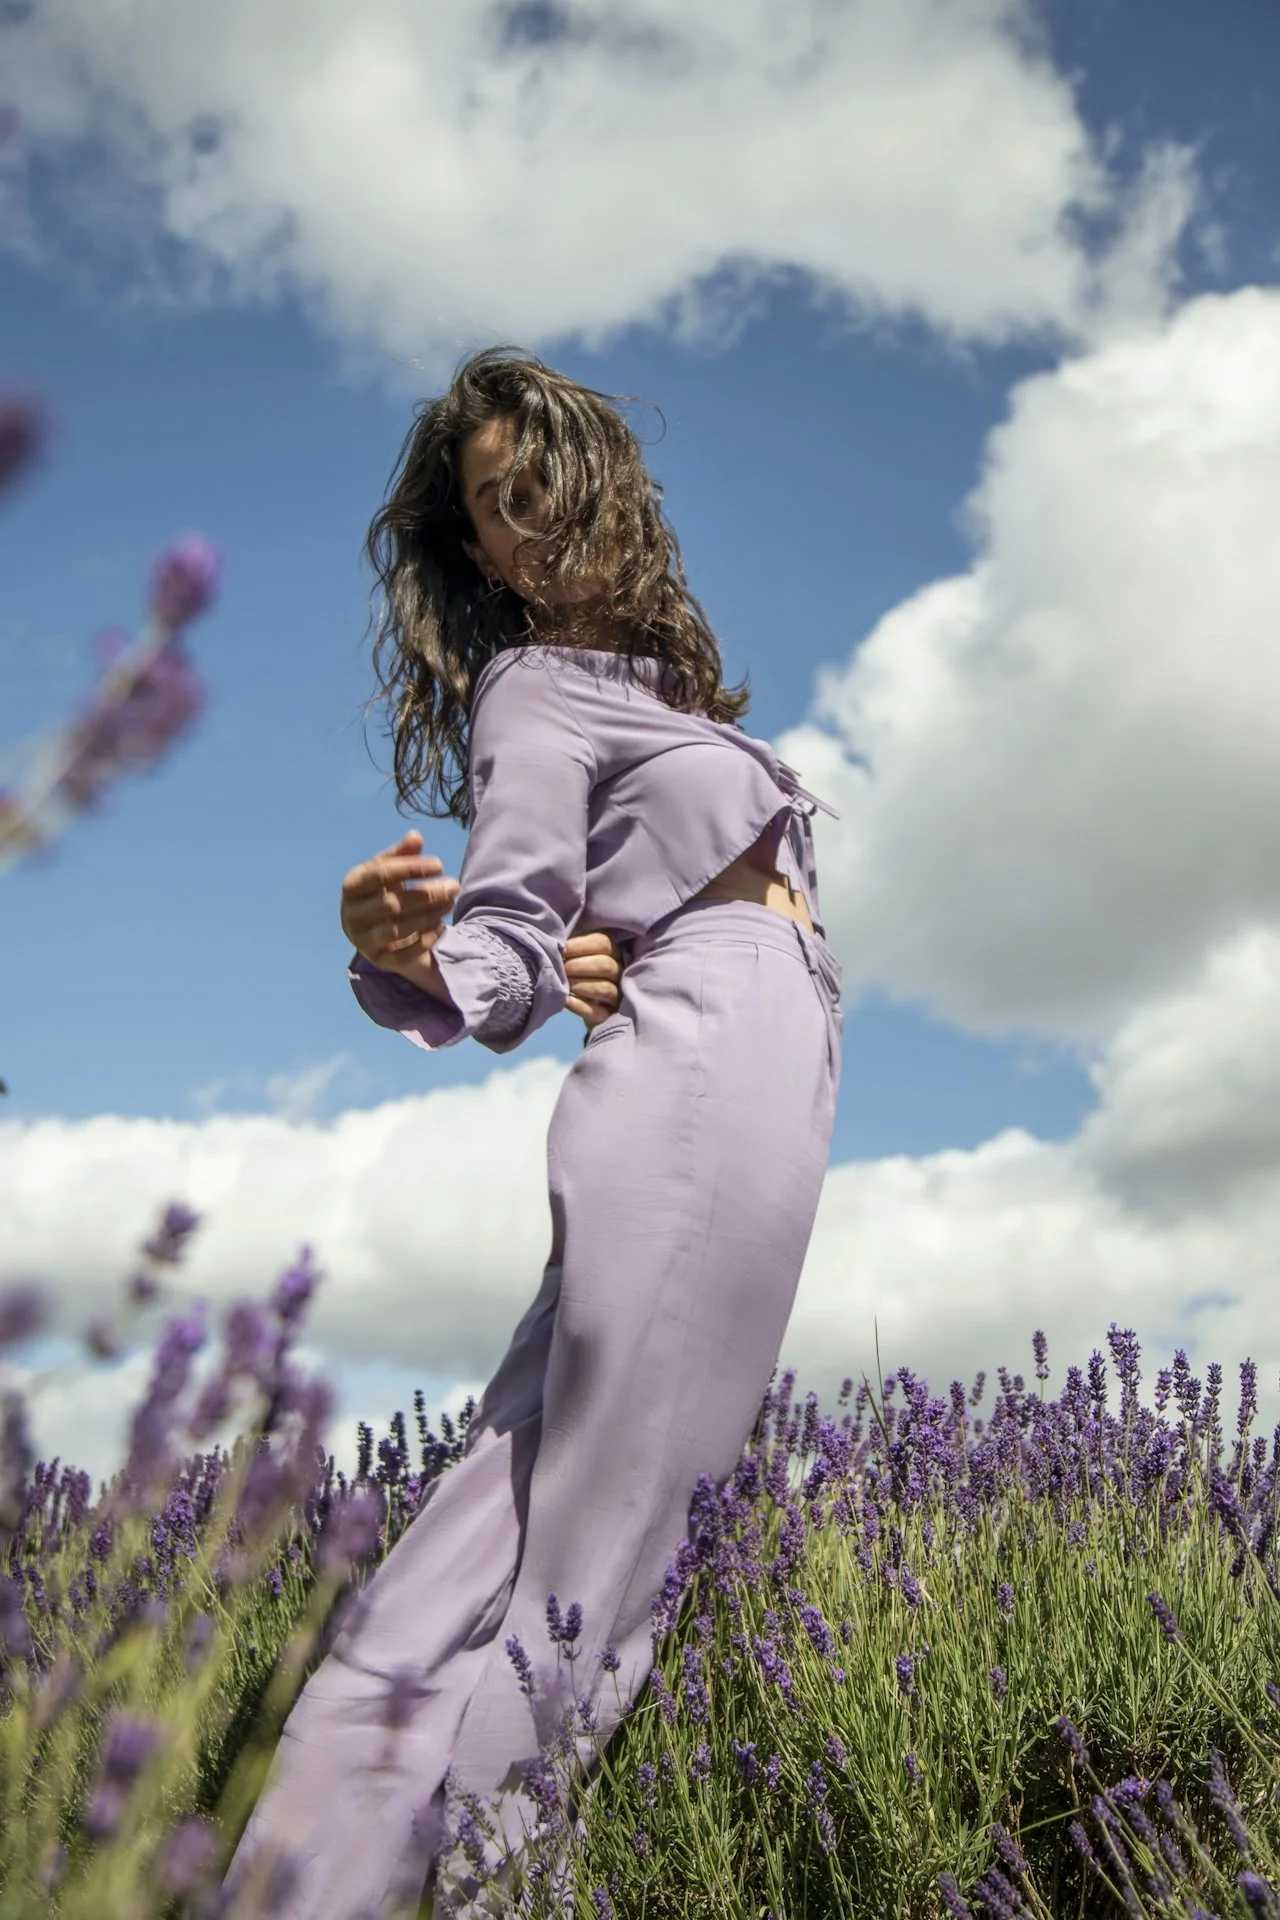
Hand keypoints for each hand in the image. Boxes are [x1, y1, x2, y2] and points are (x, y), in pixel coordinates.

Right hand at [341, 830, 459, 964]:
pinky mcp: (378, 960)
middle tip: (454, 886)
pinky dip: (426, 939)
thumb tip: (415, 837)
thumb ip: (401, 854)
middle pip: (391, 905)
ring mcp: (362, 940)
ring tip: (450, 902)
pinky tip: (441, 925)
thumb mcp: (388, 869)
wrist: (371, 928)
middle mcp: (351, 915)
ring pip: (397, 930)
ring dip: (429, 916)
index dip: (410, 868)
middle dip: (426, 895)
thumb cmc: (381, 890)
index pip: (379, 874)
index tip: (439, 864)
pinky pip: (404, 953)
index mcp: (351, 886)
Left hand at [562, 930, 624, 1031]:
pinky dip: (579, 1006)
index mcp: (613, 953)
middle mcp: (620, 973)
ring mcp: (617, 996)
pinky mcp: (609, 1016)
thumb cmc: (579, 974)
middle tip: (561, 969)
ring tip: (563, 985)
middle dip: (578, 966)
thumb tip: (555, 945)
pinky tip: (565, 1001)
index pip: (603, 943)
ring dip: (580, 985)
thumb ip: (570, 949)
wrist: (584, 1005)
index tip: (562, 950)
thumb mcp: (578, 957)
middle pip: (606, 965)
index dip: (580, 945)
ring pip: (605, 988)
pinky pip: (598, 1012)